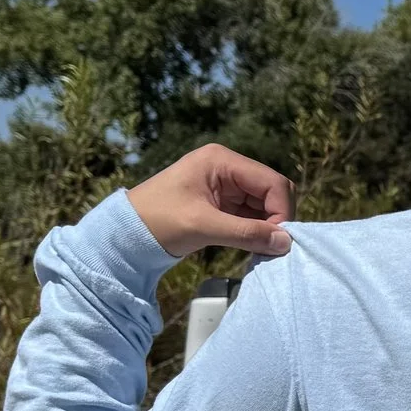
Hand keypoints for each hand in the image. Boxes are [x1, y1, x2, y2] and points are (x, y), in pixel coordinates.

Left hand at [128, 145, 293, 256]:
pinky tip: (252, 246)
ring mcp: (226, 185)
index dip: (281, 211)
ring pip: (265, 205)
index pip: (272, 182)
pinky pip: (252, 214)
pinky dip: (256, 231)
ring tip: (260, 249)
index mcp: (222, 160)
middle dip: (276, 219)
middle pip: (272, 191)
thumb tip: (285, 243)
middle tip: (270, 246)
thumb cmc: (157, 222)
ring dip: (267, 227)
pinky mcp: (222, 203)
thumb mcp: (202, 226)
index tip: (276, 241)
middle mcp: (228, 168)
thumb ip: (246, 233)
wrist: (125, 233)